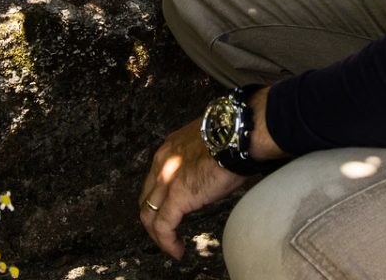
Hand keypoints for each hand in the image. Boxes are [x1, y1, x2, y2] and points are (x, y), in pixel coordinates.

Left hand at [138, 118, 246, 259]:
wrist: (238, 134)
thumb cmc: (232, 137)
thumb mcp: (206, 146)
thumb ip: (198, 160)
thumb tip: (208, 176)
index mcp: (169, 150)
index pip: (153, 181)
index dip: (158, 200)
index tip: (170, 212)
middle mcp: (162, 164)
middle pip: (146, 199)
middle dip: (153, 219)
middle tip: (167, 233)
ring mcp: (167, 180)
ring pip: (149, 215)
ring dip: (157, 235)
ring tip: (172, 247)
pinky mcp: (177, 196)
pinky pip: (164, 225)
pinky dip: (167, 242)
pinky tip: (177, 250)